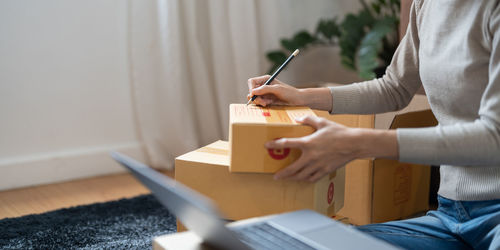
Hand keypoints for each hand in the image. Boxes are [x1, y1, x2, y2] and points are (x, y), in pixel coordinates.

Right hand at [247, 75, 302, 106]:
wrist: (297, 100)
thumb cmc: (289, 92)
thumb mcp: (277, 89)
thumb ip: (265, 89)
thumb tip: (253, 91)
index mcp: (266, 79)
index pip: (252, 82)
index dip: (251, 88)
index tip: (253, 95)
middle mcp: (264, 85)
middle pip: (252, 91)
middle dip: (255, 97)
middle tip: (262, 102)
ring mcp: (265, 93)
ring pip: (254, 98)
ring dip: (258, 101)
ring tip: (266, 103)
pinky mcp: (267, 100)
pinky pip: (259, 102)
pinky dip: (261, 104)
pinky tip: (268, 104)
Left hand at [266, 116, 398, 181]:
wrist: (354, 144)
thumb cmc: (339, 132)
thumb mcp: (322, 122)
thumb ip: (308, 120)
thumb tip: (298, 118)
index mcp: (308, 143)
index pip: (287, 143)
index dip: (275, 144)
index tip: (267, 145)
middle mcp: (311, 157)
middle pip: (292, 168)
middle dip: (282, 174)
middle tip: (275, 176)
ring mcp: (318, 165)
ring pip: (302, 176)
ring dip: (293, 178)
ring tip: (287, 179)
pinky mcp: (326, 170)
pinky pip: (313, 178)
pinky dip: (306, 179)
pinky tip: (303, 179)